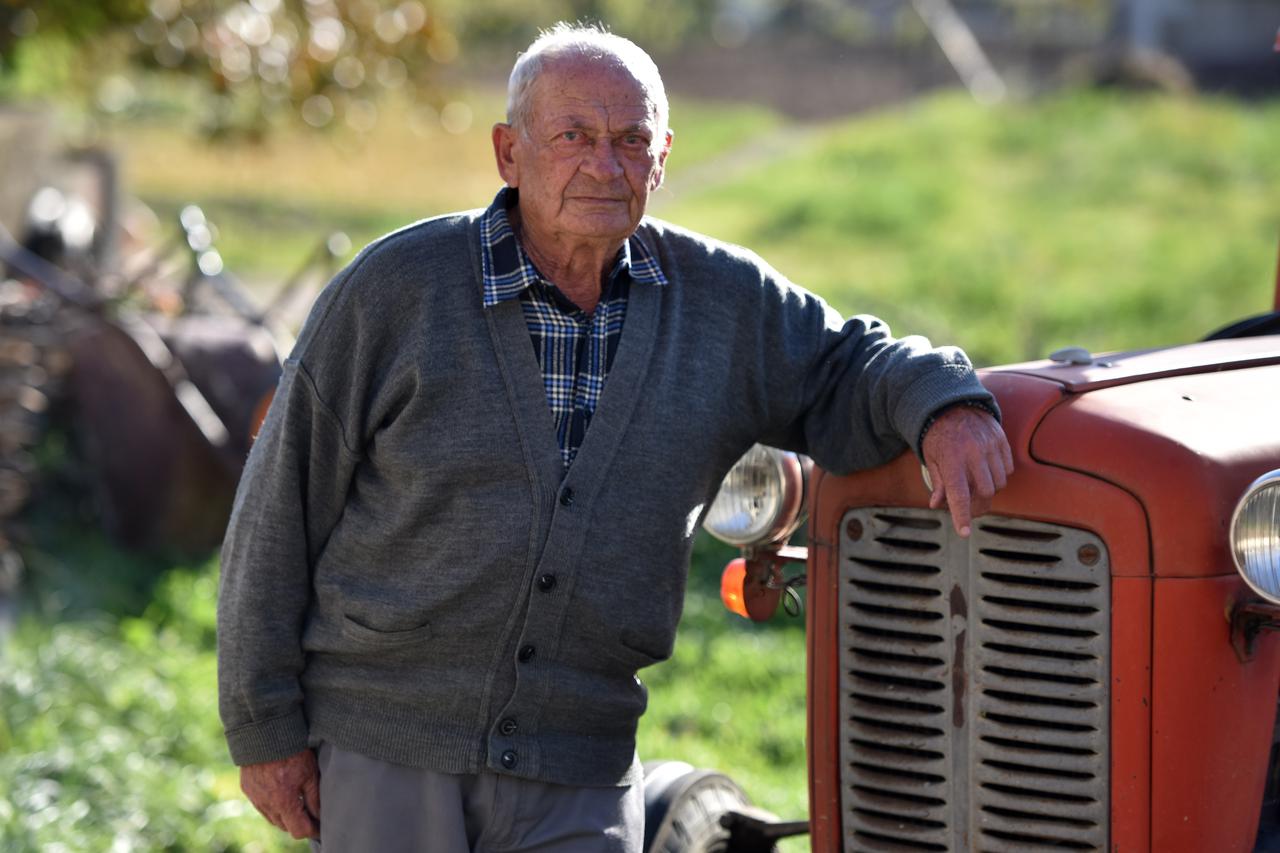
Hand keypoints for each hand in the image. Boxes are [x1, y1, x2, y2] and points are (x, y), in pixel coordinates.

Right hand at [240, 749, 320, 839]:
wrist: (266, 734)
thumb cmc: (292, 752)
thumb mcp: (310, 774)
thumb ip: (314, 799)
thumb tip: (319, 817)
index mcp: (284, 803)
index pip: (299, 831)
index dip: (313, 830)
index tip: (321, 826)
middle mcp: (267, 804)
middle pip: (285, 827)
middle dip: (299, 823)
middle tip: (311, 814)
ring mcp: (255, 798)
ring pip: (273, 819)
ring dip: (285, 816)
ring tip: (297, 804)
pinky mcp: (247, 790)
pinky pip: (262, 806)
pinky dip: (272, 806)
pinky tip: (281, 794)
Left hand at [921, 406, 1012, 536]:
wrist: (953, 405)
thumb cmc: (939, 437)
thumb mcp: (931, 458)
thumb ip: (938, 482)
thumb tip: (937, 505)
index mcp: (951, 459)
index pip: (958, 493)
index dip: (961, 514)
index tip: (963, 532)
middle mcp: (973, 452)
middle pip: (986, 492)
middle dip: (979, 503)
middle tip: (970, 505)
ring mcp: (990, 445)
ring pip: (999, 482)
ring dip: (990, 488)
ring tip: (977, 481)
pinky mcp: (1001, 441)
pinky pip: (1008, 469)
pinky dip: (1000, 475)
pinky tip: (987, 468)